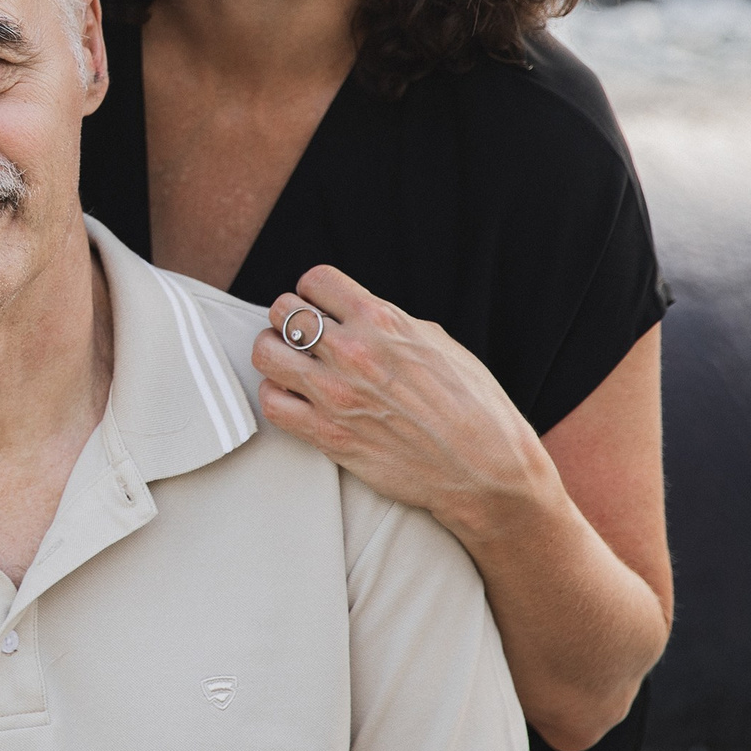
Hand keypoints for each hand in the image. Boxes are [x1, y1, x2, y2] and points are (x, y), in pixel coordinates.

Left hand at [250, 265, 555, 531]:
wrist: (485, 470)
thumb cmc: (473, 406)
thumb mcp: (439, 343)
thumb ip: (391, 324)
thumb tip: (361, 316)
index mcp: (383, 321)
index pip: (315, 281)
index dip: (314, 293)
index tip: (320, 307)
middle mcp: (353, 352)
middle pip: (282, 311)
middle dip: (288, 320)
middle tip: (302, 337)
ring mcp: (335, 394)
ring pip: (265, 353)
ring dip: (274, 355)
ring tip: (291, 365)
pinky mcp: (327, 435)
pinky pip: (271, 403)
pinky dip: (276, 396)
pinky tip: (294, 398)